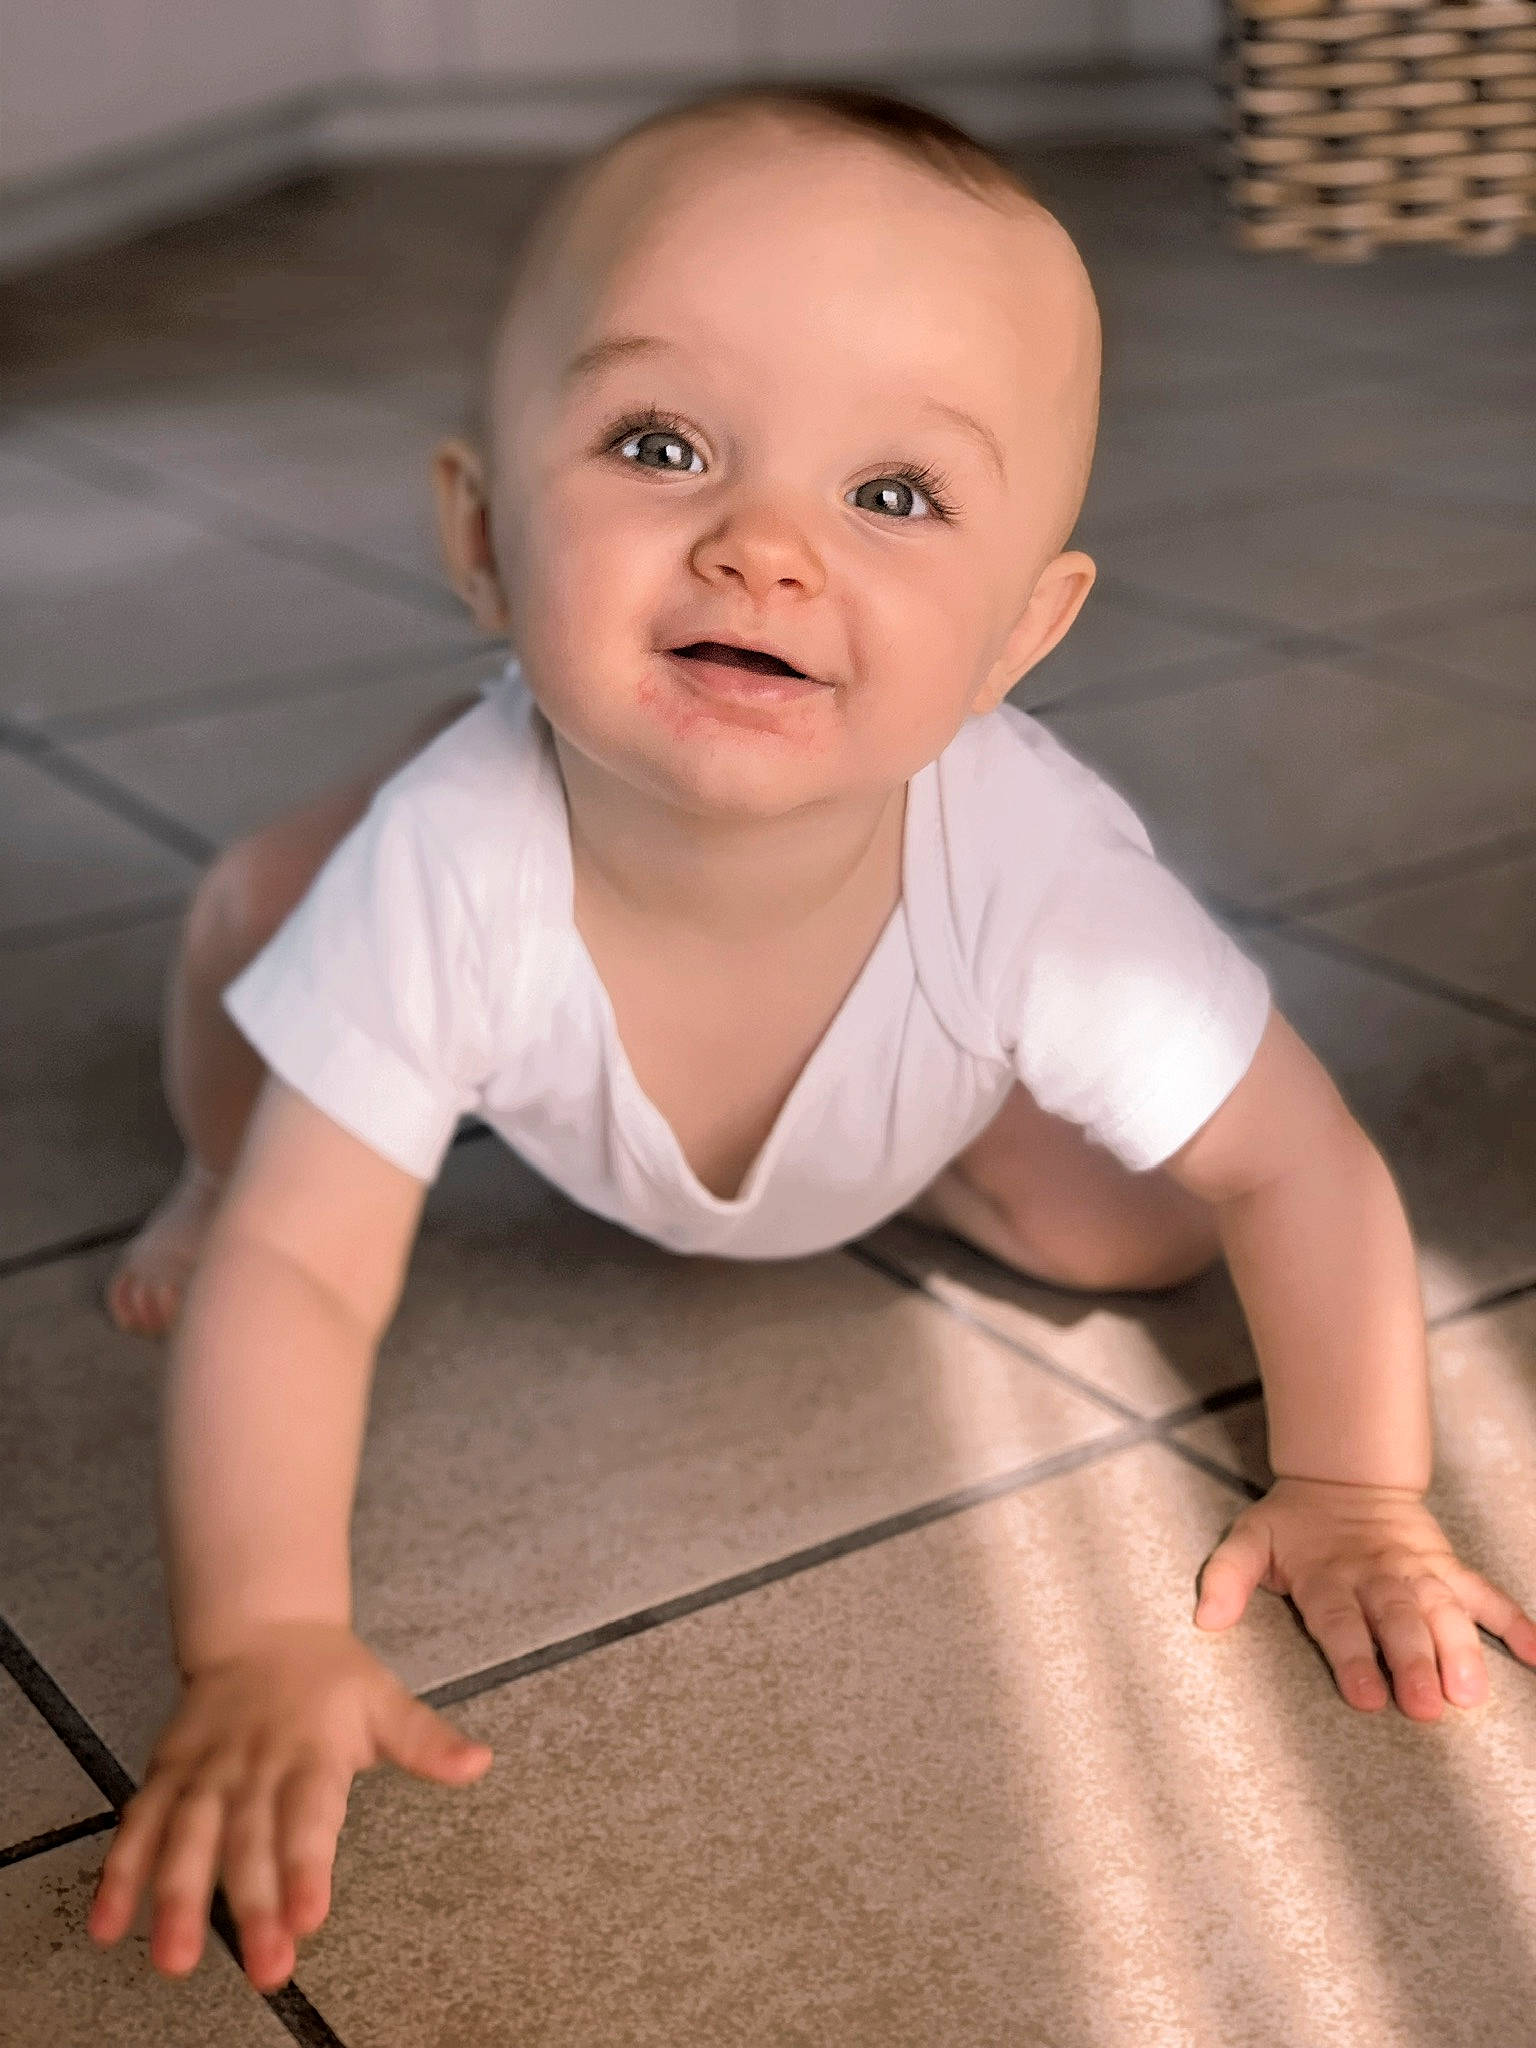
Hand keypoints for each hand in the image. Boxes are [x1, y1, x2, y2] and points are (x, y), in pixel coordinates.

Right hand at [87, 1621, 492, 1989]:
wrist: (263, 1627)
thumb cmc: (329, 1678)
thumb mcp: (385, 1701)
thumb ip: (426, 1741)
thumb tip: (478, 1761)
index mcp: (310, 1753)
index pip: (308, 1817)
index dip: (306, 1867)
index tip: (309, 1916)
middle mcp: (253, 1767)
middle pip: (249, 1842)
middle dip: (252, 1907)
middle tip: (264, 1966)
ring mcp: (204, 1774)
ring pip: (185, 1839)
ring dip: (176, 1899)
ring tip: (174, 1958)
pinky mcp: (166, 1777)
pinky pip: (137, 1825)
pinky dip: (119, 1874)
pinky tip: (109, 1925)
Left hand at [1194, 1477, 1535, 1719]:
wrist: (1343, 1479)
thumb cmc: (1293, 1527)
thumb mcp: (1248, 1541)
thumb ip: (1225, 1577)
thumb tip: (1203, 1619)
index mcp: (1327, 1577)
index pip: (1339, 1620)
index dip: (1351, 1657)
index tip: (1364, 1696)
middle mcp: (1377, 1577)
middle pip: (1397, 1622)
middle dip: (1412, 1663)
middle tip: (1425, 1707)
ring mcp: (1419, 1573)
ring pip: (1445, 1611)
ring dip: (1460, 1650)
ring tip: (1471, 1693)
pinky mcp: (1449, 1570)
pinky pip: (1487, 1595)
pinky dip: (1515, 1622)